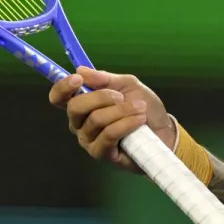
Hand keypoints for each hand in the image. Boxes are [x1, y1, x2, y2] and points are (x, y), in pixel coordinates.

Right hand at [48, 66, 174, 171]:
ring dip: (121, 111)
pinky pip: (109, 135)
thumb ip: (105, 79)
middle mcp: (79, 123)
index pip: (59, 97)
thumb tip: (81, 70)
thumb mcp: (128, 86)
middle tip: (121, 96)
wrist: (163, 130)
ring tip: (140, 109)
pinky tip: (139, 120)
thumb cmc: (143, 108)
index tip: (78, 79)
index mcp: (82, 105)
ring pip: (96, 120)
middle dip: (100, 97)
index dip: (63, 87)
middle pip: (75, 107)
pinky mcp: (101, 154)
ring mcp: (88, 140)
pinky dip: (126, 124)